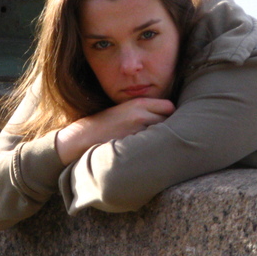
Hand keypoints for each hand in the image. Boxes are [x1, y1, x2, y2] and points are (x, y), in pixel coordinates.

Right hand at [55, 98, 174, 164]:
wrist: (85, 136)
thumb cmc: (108, 125)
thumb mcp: (126, 110)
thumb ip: (146, 111)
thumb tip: (169, 118)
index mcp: (139, 103)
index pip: (169, 106)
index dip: (171, 115)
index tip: (169, 123)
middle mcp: (141, 114)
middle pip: (170, 121)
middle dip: (169, 128)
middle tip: (164, 137)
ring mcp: (138, 129)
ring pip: (163, 135)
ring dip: (163, 140)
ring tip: (156, 146)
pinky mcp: (134, 143)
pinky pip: (153, 147)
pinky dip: (154, 150)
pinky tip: (148, 153)